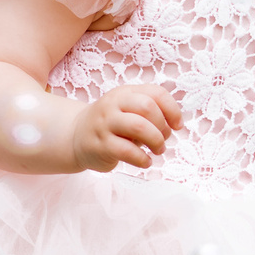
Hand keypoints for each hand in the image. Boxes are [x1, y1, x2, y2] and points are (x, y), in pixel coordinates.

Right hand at [69, 84, 183, 171]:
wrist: (76, 137)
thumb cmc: (112, 125)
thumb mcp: (128, 110)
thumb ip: (150, 111)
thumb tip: (175, 125)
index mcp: (125, 93)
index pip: (156, 93)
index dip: (172, 110)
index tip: (177, 125)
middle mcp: (113, 104)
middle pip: (148, 107)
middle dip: (162, 126)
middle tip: (163, 139)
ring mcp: (105, 124)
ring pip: (139, 127)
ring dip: (156, 141)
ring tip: (158, 150)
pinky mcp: (100, 145)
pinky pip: (128, 151)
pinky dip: (143, 159)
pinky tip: (145, 161)